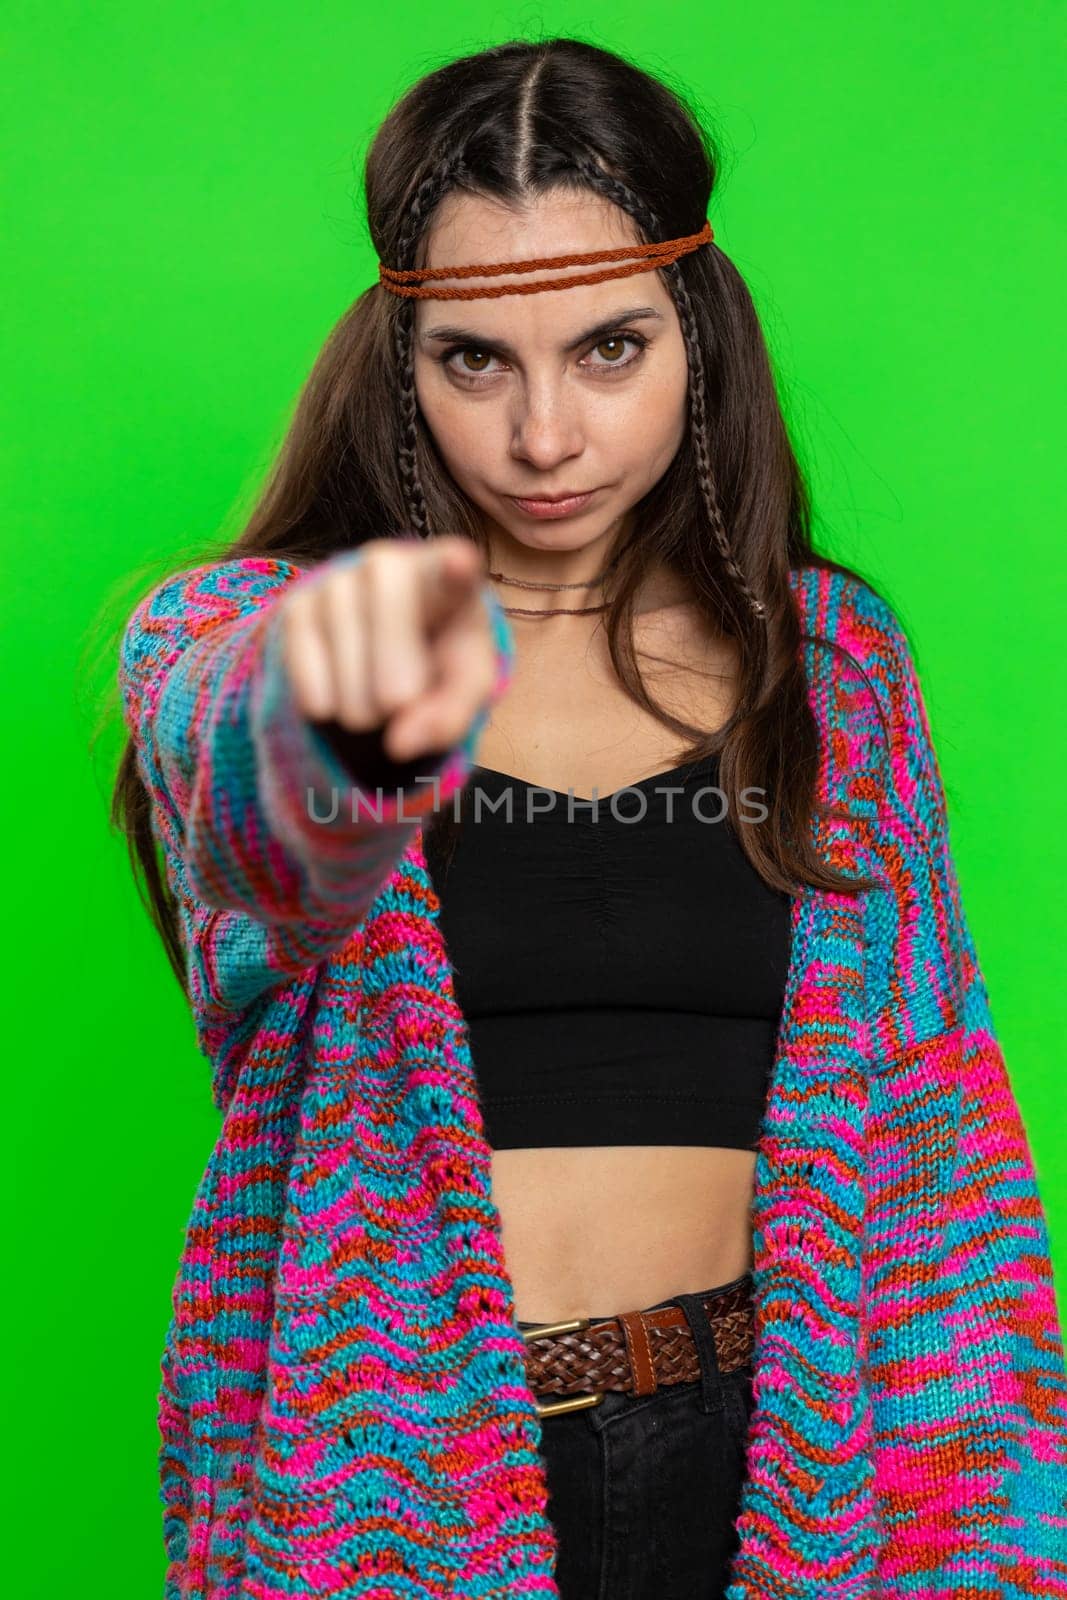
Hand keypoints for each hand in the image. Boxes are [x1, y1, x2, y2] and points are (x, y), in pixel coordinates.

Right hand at [277, 535, 497, 763]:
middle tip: (397, 705)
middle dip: (392, 660)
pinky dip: (318, 691)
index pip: (454, 566)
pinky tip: (330, 707)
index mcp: (448, 580)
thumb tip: (400, 744)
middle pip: (390, 599)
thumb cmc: (437, 666)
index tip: (461, 563)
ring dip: (357, 693)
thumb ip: (448, 718)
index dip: (455, 567)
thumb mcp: (458, 694)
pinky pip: (299, 649)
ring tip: (371, 712)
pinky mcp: (298, 605)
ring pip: (341, 628)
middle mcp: (390, 563)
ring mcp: (339, 579)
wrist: (380, 664)